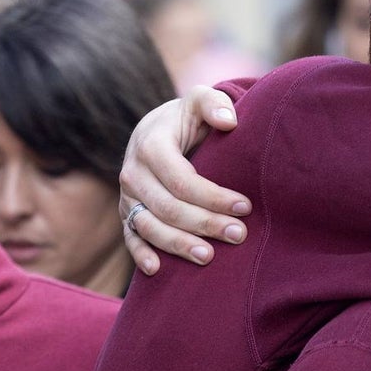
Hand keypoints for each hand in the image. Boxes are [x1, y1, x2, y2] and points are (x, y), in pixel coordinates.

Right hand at [120, 86, 251, 274]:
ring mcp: (127, 195)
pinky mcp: (126, 212)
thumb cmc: (187, 117)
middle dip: (205, 223)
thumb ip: (214, 104)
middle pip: (168, 207)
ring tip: (209, 257)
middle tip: (239, 234)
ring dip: (178, 245)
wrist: (157, 129)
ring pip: (149, 226)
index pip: (182, 180)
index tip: (245, 206)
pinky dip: (140, 253)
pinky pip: (130, 236)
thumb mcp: (199, 101)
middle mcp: (133, 172)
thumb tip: (229, 121)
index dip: (213, 196)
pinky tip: (157, 270)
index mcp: (151, 145)